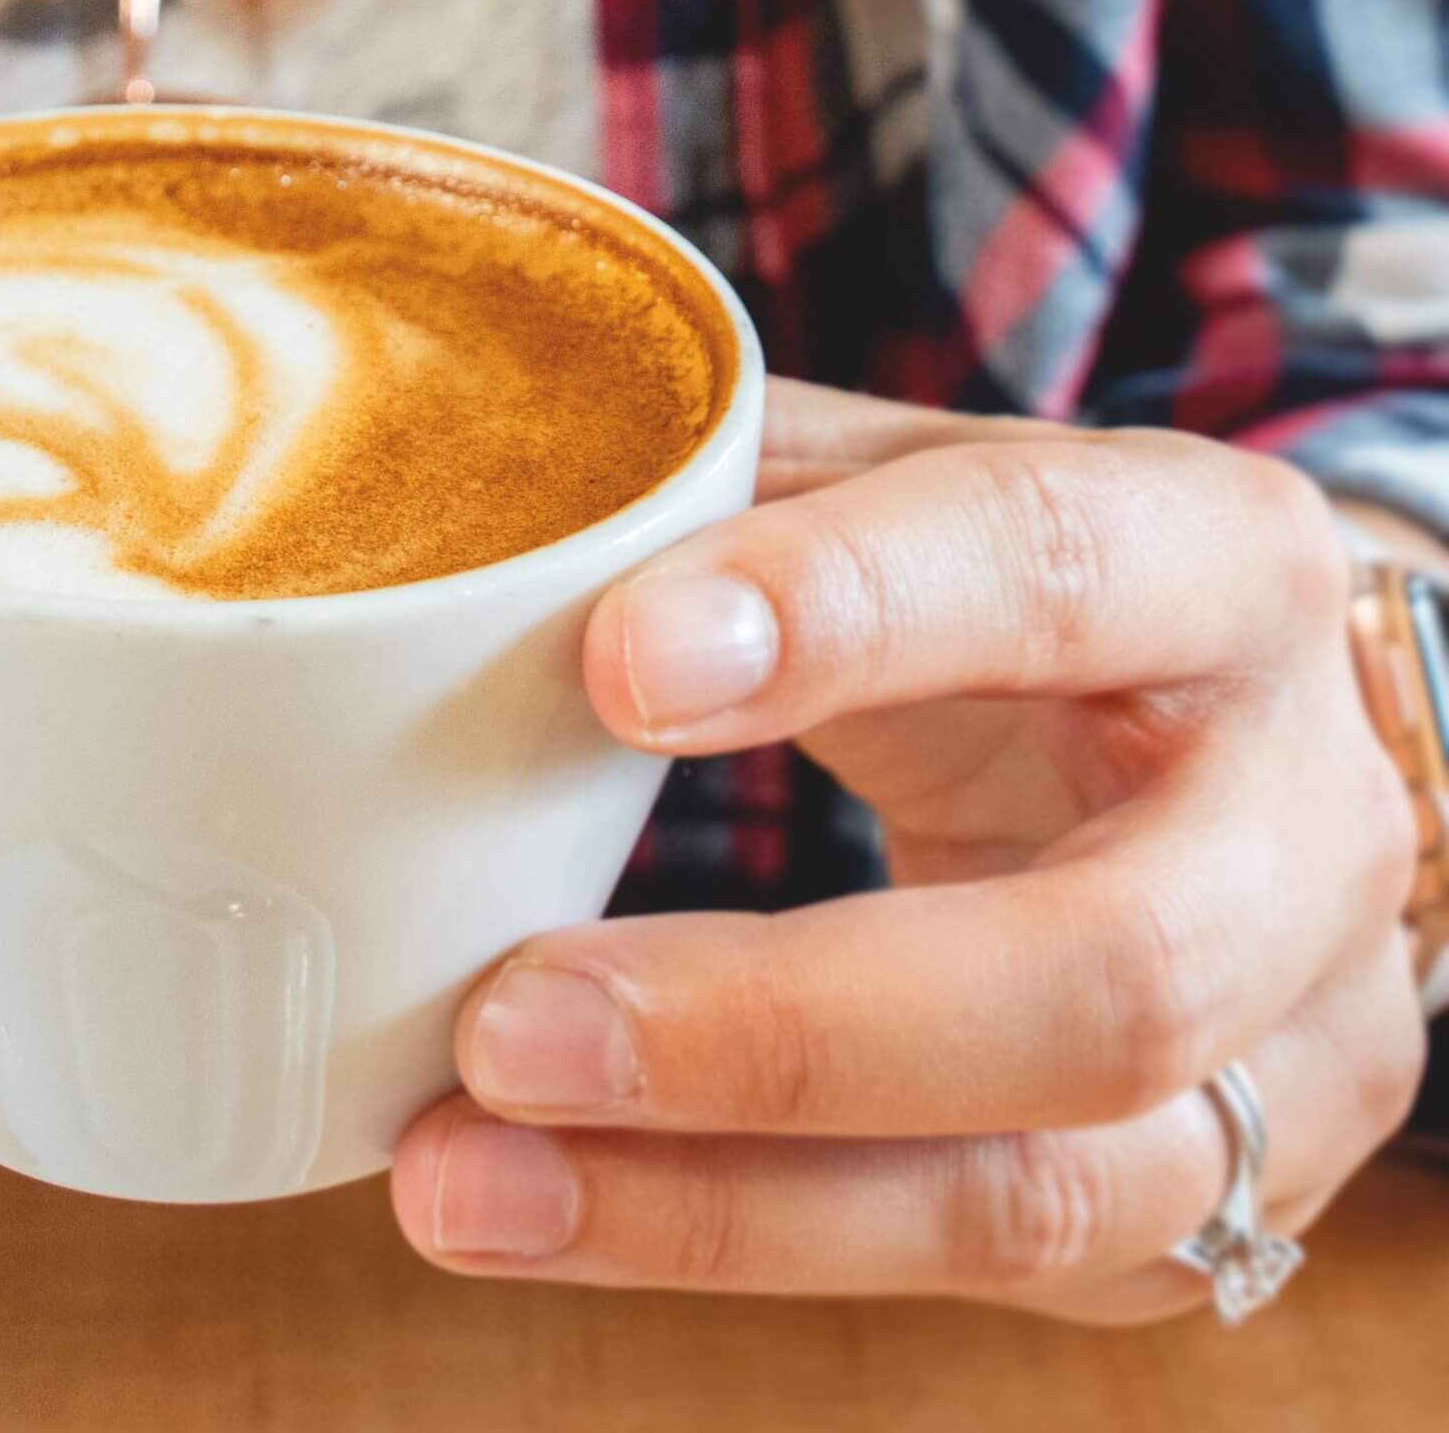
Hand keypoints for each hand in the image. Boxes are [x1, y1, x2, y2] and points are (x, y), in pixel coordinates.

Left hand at [393, 380, 1428, 1323]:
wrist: (1229, 753)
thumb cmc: (1010, 596)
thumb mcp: (896, 493)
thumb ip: (716, 486)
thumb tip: (445, 505)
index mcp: (1222, 569)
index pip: (1050, 569)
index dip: (846, 614)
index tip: (614, 667)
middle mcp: (1305, 825)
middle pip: (1106, 975)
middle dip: (778, 1028)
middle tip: (500, 1029)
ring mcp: (1296, 1050)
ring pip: (1042, 1190)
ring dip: (718, 1206)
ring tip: (457, 1179)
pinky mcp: (1211, 1205)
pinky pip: (970, 1265)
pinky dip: (729, 1240)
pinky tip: (540, 1206)